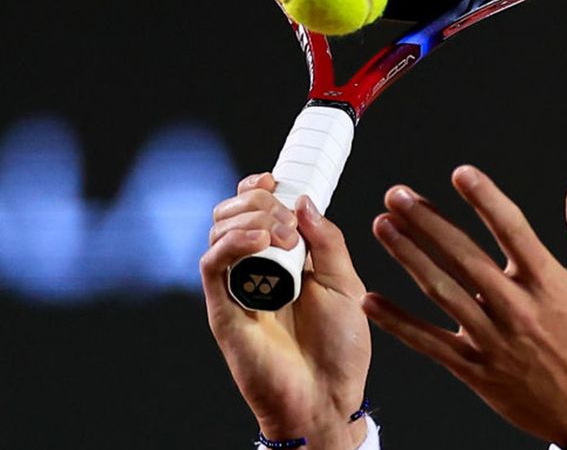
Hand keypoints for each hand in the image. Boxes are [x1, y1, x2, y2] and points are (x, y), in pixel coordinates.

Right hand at [201, 173, 371, 449]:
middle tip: (289, 223)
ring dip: (250, 218)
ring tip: (283, 237)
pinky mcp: (223, 309)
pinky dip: (232, 243)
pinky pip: (212, 264)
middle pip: (231, 213)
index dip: (257, 187)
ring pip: (218, 231)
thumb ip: (327, 240)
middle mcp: (256, 269)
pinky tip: (261, 241)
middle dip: (258, 201)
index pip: (254, 209)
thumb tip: (302, 200)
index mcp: (285, 259)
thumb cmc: (340, 348)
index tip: (274, 178)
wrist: (328, 396)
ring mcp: (237, 287)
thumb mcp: (346, 284)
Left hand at [362, 165, 566, 445]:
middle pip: (464, 256)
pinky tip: (372, 301)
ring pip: (441, 291)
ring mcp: (493, 340)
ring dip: (408, 256)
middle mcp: (517, 308)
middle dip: (427, 221)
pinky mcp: (476, 369)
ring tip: (383, 227)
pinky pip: (429, 342)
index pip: (512, 230)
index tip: (462, 174)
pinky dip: (398, 322)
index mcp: (549, 283)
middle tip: (399, 195)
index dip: (485, 198)